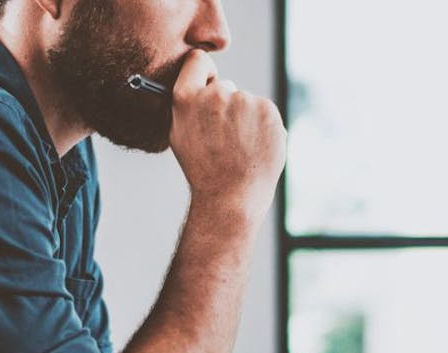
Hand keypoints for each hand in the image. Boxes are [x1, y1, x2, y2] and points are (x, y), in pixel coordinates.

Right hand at [167, 49, 286, 226]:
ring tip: (240, 148)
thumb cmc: (204, 171)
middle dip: (226, 106)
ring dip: (246, 119)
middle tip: (225, 137)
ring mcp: (244, 101)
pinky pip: (265, 112)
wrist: (231, 196)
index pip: (197, 61)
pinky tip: (254, 148)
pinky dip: (263, 127)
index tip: (209, 85)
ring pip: (247, 102)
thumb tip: (198, 87)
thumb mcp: (180, 135)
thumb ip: (188, 106)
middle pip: (225, 87)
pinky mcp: (267, 110)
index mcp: (187, 98)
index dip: (204, 72)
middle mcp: (215, 94)